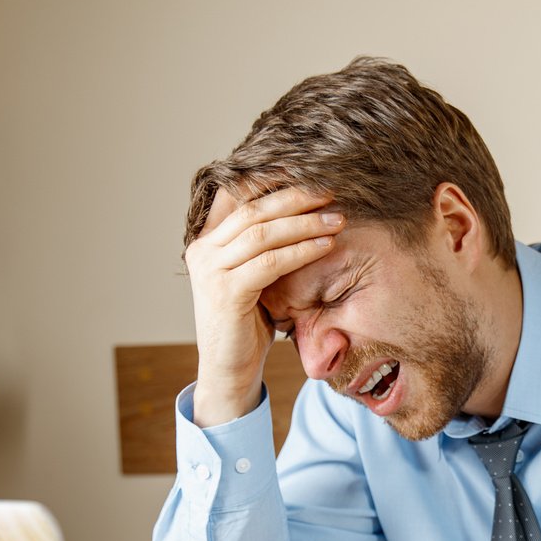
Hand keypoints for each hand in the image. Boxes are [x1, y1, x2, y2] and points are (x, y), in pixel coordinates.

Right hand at [184, 186, 345, 426]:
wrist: (228, 372)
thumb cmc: (247, 326)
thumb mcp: (252, 279)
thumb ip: (261, 249)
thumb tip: (299, 214)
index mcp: (206, 242)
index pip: (236, 196)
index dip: (269, 178)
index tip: (306, 168)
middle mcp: (203, 250)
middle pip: (253, 209)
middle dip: (296, 197)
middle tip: (330, 191)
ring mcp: (211, 270)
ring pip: (263, 232)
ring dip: (305, 223)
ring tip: (337, 218)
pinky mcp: (226, 291)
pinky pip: (270, 262)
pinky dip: (301, 250)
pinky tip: (325, 245)